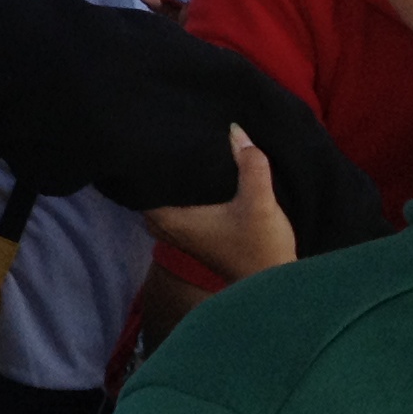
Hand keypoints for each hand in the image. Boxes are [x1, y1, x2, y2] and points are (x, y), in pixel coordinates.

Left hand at [142, 125, 296, 286]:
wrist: (272, 284)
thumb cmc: (260, 247)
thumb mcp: (260, 203)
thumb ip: (250, 166)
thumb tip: (234, 129)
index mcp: (170, 218)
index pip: (139, 183)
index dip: (142, 160)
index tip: (150, 135)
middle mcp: (166, 226)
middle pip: (149, 188)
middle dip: (156, 166)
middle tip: (165, 133)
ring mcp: (177, 232)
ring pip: (162, 196)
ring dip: (170, 178)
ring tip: (179, 145)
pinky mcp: (192, 233)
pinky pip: (174, 203)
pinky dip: (181, 189)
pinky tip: (194, 170)